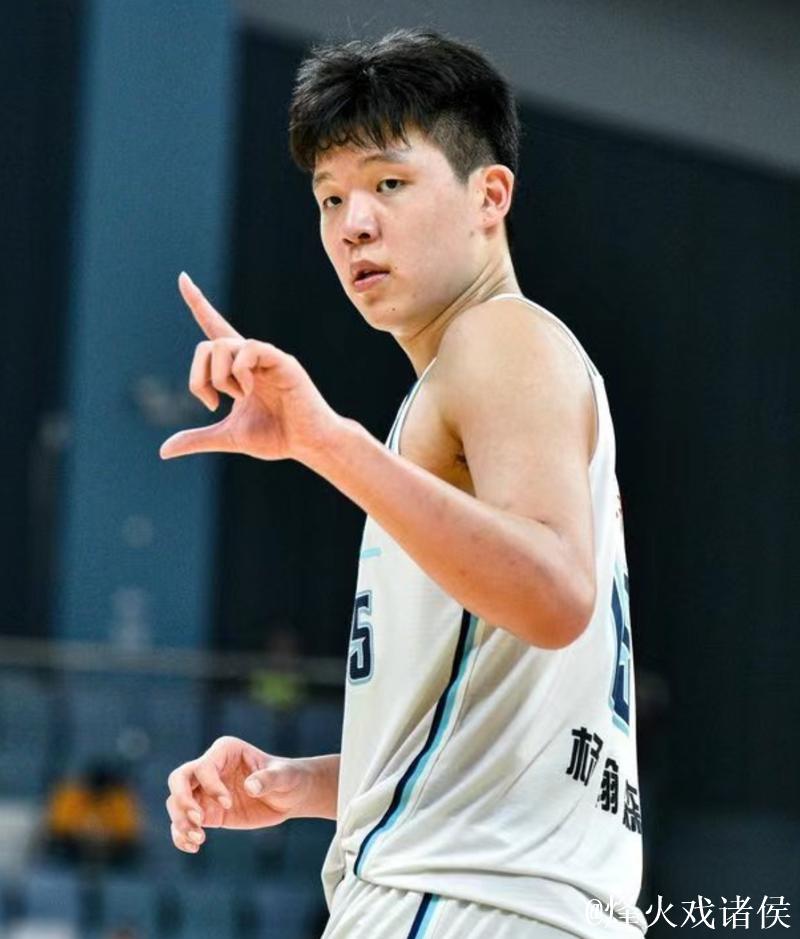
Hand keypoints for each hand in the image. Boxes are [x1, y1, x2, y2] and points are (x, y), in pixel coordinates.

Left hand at [159, 272, 342, 463]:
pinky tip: (250, 391)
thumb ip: (197, 438)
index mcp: (238, 368)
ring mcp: (267, 357)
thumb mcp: (228, 438)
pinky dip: (240, 371)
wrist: (307, 444)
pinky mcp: (282, 361)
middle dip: (198, 376)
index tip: (182, 278)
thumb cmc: (276, 437)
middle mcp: (251, 357)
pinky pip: (249, 349)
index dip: (198, 303)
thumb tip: (163, 451)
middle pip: (208, 344)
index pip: (214, 327)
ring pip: (224, 346)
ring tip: (240, 398)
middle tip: (209, 403)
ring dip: (220, 378)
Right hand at [165, 736, 313, 852]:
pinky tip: (193, 847)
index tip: (228, 803)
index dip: (211, 786)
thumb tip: (251, 786)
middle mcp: (210, 769)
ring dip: (180, 822)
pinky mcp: (208, 813)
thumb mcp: (284, 776)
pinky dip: (181, 835)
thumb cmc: (287, 778)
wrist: (290, 795)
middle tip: (198, 820)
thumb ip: (269, 779)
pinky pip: (183, 822)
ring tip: (198, 839)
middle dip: (182, 801)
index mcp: (226, 750)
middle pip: (179, 779)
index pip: (203, 767)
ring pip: (176, 802)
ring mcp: (205, 791)